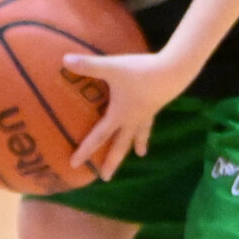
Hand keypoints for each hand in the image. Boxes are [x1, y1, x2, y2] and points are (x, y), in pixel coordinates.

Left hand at [62, 48, 193, 180]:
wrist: (173, 71)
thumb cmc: (140, 72)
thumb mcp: (112, 68)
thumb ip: (89, 65)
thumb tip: (64, 60)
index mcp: (119, 115)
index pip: (98, 136)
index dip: (85, 150)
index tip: (74, 164)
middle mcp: (132, 119)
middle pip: (120, 145)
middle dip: (112, 162)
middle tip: (106, 178)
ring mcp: (146, 113)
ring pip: (139, 135)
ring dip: (137, 145)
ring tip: (140, 154)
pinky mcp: (156, 104)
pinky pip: (149, 121)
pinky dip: (148, 127)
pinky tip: (150, 121)